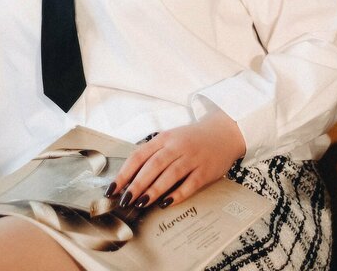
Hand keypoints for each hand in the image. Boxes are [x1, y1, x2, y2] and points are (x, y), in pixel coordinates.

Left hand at [109, 110, 245, 211]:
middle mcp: (177, 146)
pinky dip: (177, 194)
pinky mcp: (205, 171)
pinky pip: (190, 184)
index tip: (113, 189)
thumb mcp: (170, 139)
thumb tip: (129, 178)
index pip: (139, 155)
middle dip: (137, 184)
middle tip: (124, 200)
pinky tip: (166, 203)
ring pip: (170, 175)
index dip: (125, 173)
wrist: (223, 132)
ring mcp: (192, 158)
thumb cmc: (191, 139)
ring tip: (141, 203)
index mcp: (164, 138)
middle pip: (153, 166)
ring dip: (154, 190)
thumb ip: (152, 154)